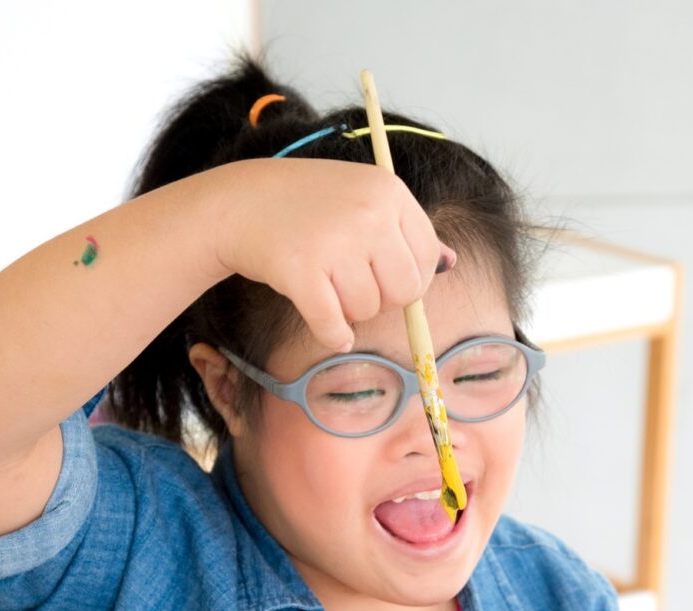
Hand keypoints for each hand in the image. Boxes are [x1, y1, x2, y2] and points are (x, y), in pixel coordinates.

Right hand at [212, 158, 456, 351]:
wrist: (242, 203)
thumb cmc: (306, 204)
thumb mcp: (363, 196)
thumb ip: (405, 229)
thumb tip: (450, 262)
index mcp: (389, 192)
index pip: (426, 261)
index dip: (406, 280)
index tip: (380, 277)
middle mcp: (368, 213)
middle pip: (403, 291)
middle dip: (382, 300)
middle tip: (352, 286)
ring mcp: (334, 241)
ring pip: (368, 310)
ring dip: (349, 312)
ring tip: (327, 286)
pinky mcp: (301, 271)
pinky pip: (334, 326)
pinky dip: (332, 335)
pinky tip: (327, 326)